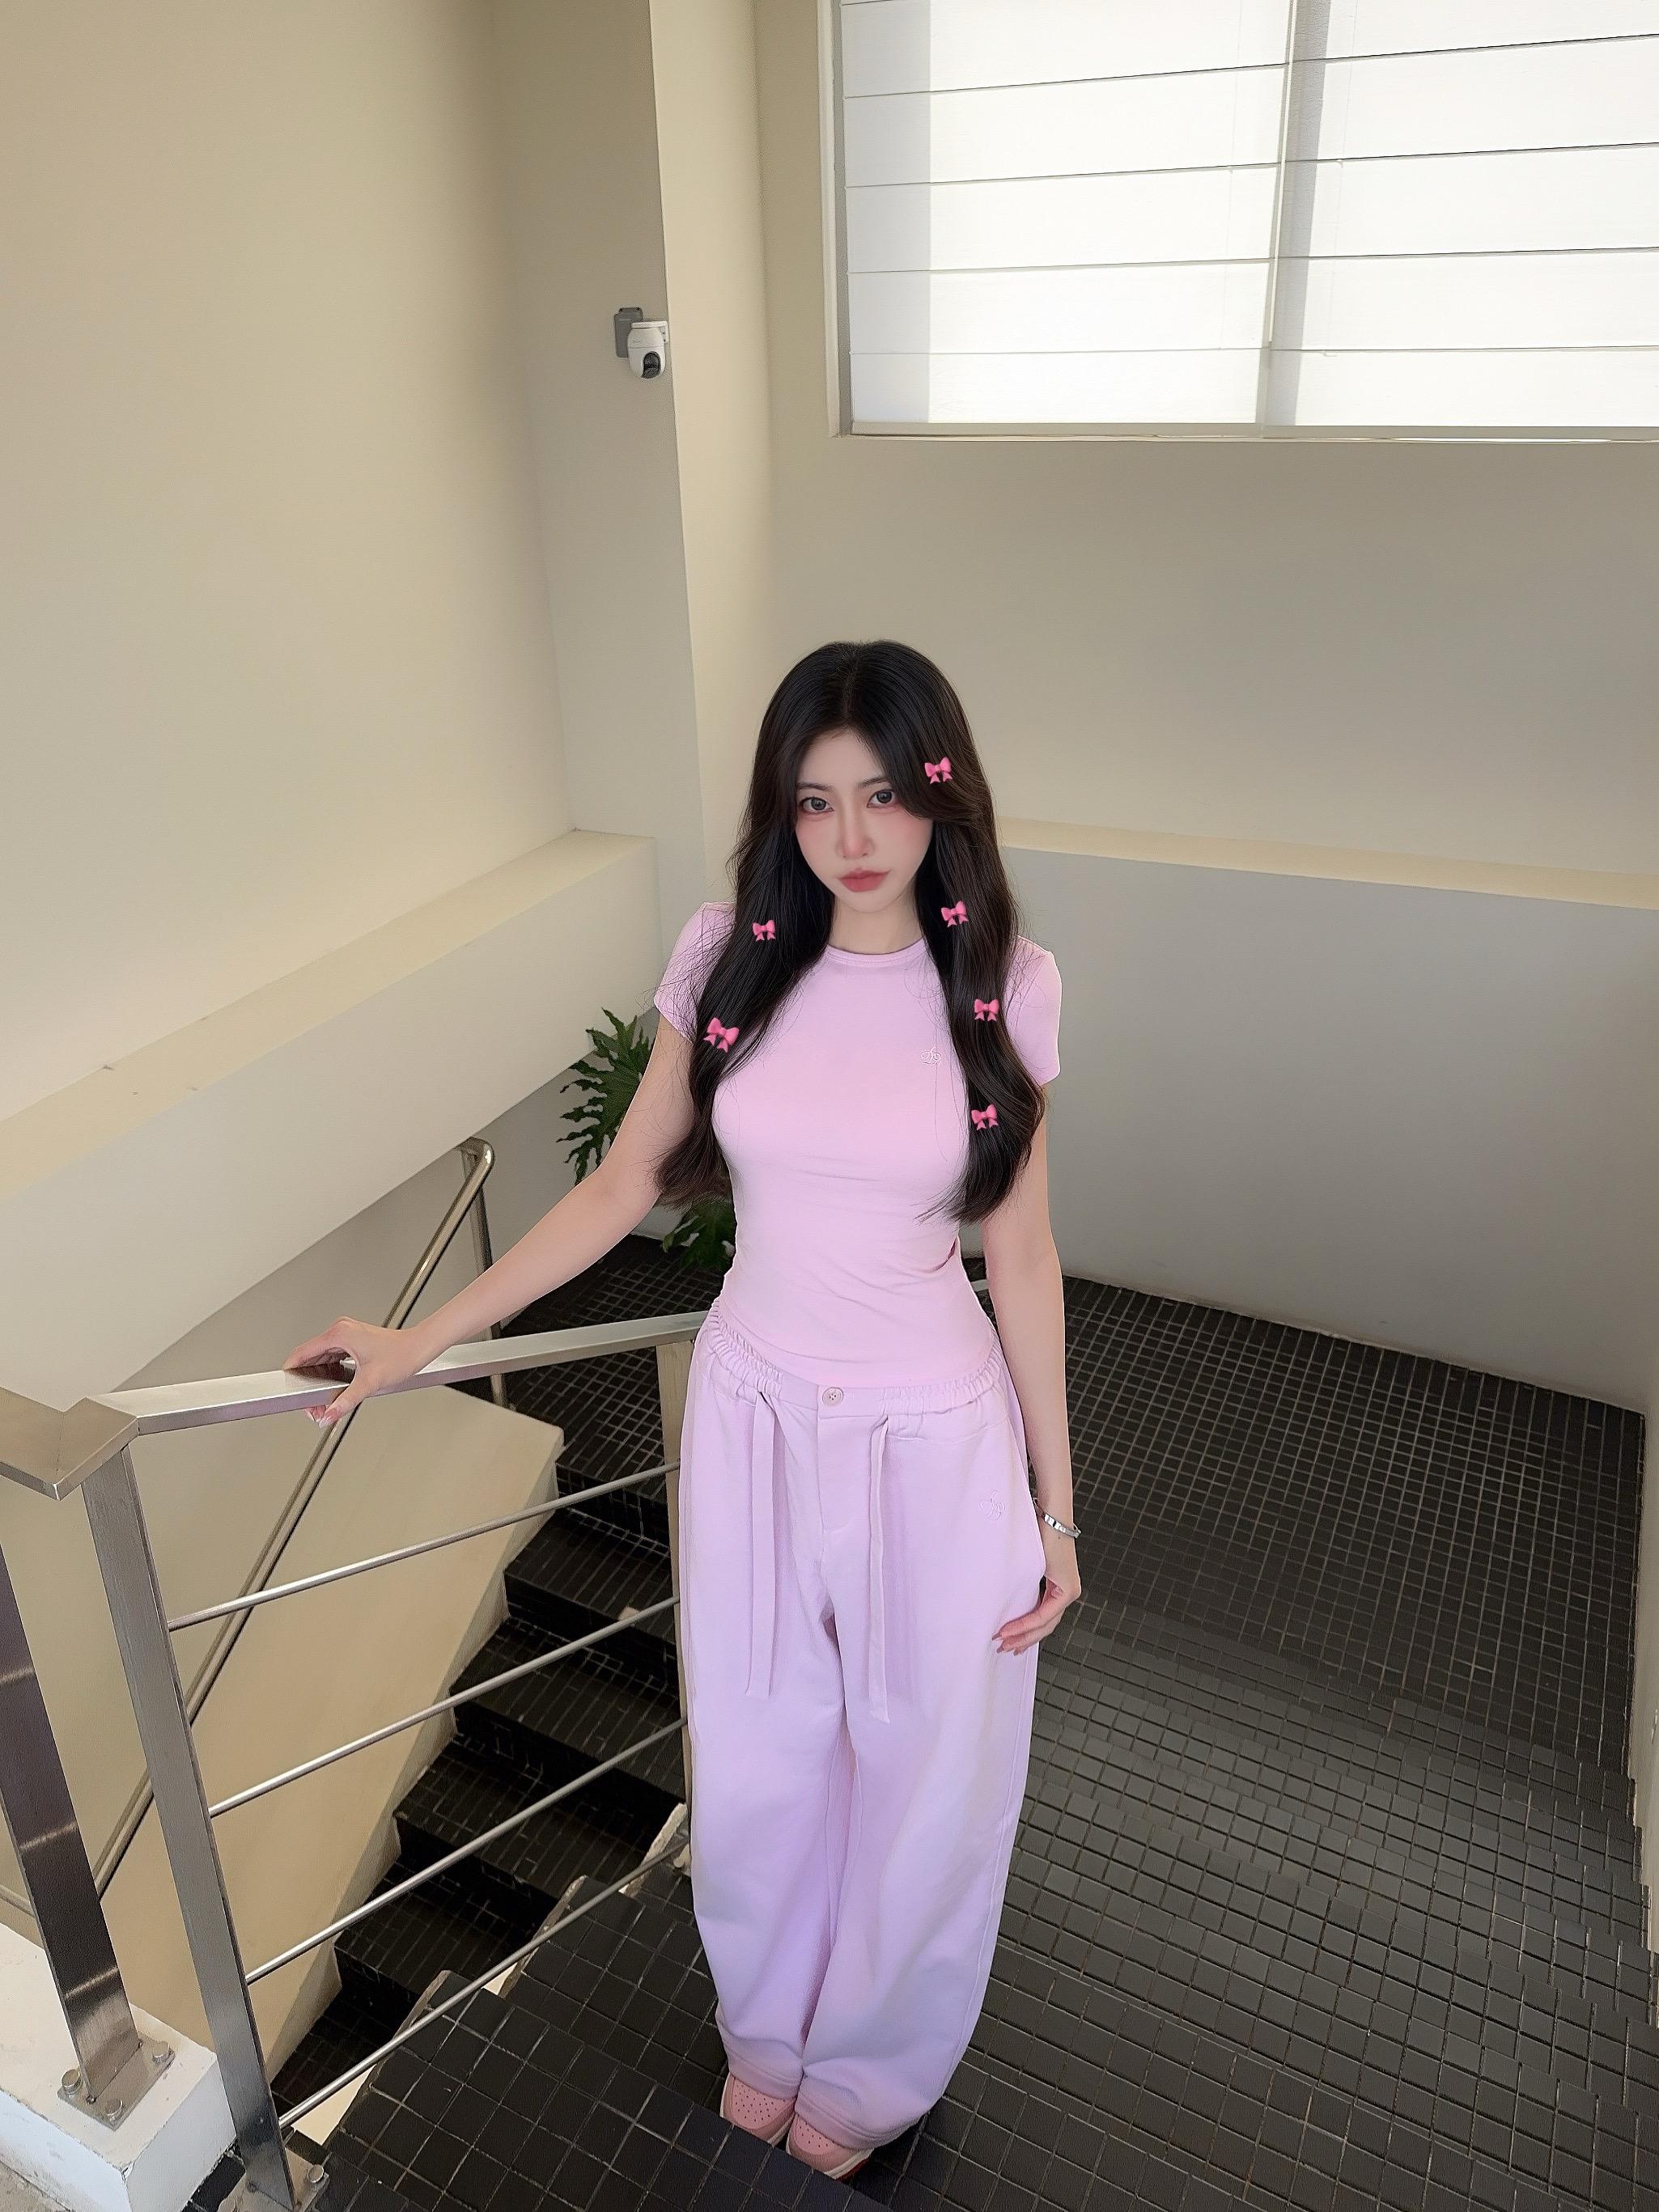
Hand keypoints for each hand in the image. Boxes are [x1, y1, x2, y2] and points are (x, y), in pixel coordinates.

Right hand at [281, 1316, 435, 1427]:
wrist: (420, 1347)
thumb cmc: (402, 1356)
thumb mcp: (370, 1382)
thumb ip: (346, 1401)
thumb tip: (328, 1415)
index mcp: (338, 1334)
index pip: (300, 1354)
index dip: (292, 1376)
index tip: (293, 1393)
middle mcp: (340, 1330)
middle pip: (308, 1359)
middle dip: (307, 1384)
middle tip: (314, 1407)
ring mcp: (346, 1334)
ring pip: (319, 1359)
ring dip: (317, 1380)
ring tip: (323, 1401)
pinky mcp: (352, 1341)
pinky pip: (331, 1357)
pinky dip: (328, 1374)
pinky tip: (333, 1388)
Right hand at [994, 1519, 1080, 1654]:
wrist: (1050, 1517)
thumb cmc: (1037, 1532)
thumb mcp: (1027, 1565)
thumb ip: (1023, 1583)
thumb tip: (1004, 1598)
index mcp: (1060, 1587)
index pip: (1042, 1618)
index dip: (1024, 1633)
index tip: (1006, 1639)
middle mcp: (1067, 1591)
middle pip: (1045, 1625)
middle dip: (1022, 1639)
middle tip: (1004, 1647)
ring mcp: (1069, 1591)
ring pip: (1046, 1623)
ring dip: (1023, 1635)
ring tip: (1003, 1641)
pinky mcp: (1068, 1589)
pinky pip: (1046, 1613)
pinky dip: (1027, 1623)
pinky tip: (1012, 1628)